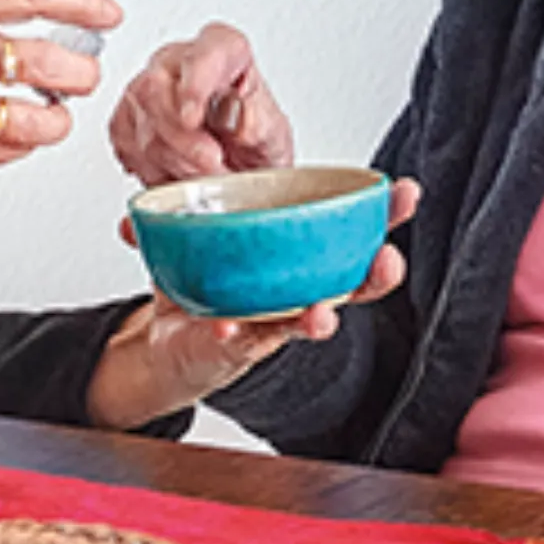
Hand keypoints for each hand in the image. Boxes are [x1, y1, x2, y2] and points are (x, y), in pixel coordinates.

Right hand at [0, 0, 121, 184]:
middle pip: (56, 61)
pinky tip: (11, 133)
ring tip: (50, 110)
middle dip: (81, 71)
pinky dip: (19, 143)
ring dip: (56, 116)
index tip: (104, 12)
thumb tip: (10, 18)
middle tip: (81, 72)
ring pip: (42, 118)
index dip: (82, 2)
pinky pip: (6, 150)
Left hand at [85, 178, 418, 428]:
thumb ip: (172, 220)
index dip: (384, 217)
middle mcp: (298, 294)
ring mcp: (274, 324)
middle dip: (378, 273)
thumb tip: (136, 213)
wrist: (166, 346)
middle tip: (389, 259)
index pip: (351, 233)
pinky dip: (237, 335)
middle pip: (353, 283)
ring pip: (312, 321)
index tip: (406, 193)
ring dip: (321, 317)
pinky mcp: (244, 351)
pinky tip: (231, 328)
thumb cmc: (200, 289)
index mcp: (299, 259)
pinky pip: (246, 342)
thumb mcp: (189, 242)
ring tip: (324, 313)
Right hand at [108, 22, 294, 184]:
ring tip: (205, 174)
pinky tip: (178, 171)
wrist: (240, 170)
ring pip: (142, 125)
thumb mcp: (273, 135)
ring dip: (175, 163)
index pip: (204, 53)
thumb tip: (231, 110)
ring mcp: (149, 87)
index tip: (193, 118)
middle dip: (184, 142)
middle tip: (212, 165)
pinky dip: (154, 170)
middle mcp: (181, 61)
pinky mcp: (128, 118)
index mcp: (224, 50)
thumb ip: (254, 119)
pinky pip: (127, 146)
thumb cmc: (257, 143)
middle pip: (157, 90)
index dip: (194, 84)